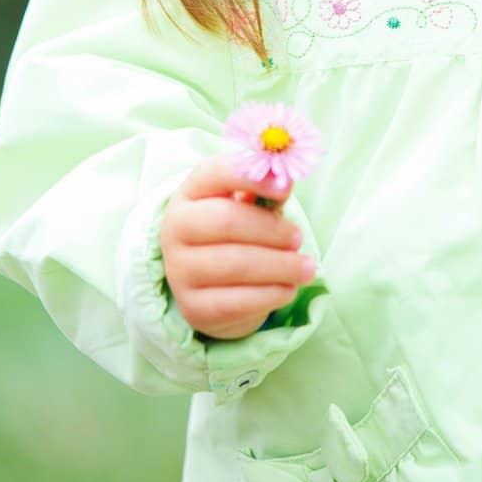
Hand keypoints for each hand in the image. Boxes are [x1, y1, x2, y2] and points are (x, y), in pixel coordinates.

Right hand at [159, 154, 317, 339]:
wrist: (210, 283)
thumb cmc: (236, 230)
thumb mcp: (246, 203)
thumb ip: (265, 190)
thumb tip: (286, 180)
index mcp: (189, 192)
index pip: (215, 173)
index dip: (251, 178)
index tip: (286, 188)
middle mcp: (175, 229)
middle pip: (226, 221)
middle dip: (271, 230)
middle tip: (299, 237)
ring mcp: (179, 270)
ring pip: (235, 265)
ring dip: (280, 266)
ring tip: (306, 267)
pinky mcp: (193, 308)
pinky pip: (236, 302)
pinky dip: (270, 295)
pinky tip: (288, 289)